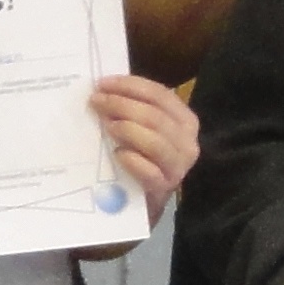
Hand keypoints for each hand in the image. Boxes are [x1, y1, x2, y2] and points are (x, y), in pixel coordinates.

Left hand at [90, 72, 203, 218]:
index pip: (159, 95)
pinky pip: (150, 172)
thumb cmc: (142, 158)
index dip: (130, 86)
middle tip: (96, 102)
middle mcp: (187, 142)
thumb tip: (104, 88)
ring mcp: (178, 167)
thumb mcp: (143, 129)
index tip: (103, 83)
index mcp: (184, 120)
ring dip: (127, 129)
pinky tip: (117, 154)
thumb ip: (133, 110)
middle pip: (155, 116)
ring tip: (106, 125)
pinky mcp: (165, 188)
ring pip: (155, 142)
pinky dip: (133, 161)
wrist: (142, 201)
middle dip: (122, 105)